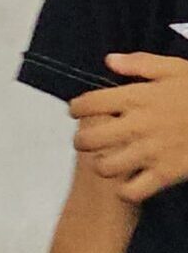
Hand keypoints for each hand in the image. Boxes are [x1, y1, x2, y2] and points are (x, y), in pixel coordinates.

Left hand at [70, 53, 187, 201]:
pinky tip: (131, 180)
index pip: (88, 104)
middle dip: (83, 140)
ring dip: (103, 164)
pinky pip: (130, 191)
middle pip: (86, 140)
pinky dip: (126, 190)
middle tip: (91, 139)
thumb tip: (109, 61)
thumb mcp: (176, 69)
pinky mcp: (166, 173)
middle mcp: (138, 125)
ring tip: (111, 159)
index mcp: (138, 97)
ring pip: (104, 167)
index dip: (77, 108)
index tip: (79, 110)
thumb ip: (140, 63)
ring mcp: (151, 151)